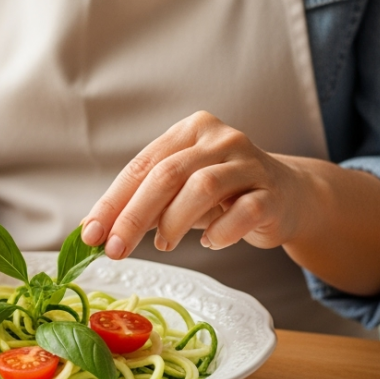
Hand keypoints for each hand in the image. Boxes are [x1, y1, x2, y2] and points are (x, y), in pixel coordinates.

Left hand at [80, 111, 312, 259]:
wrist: (288, 196)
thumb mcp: (180, 192)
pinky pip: (243, 212)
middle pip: (167, 174)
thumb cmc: (223, 195)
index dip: (113, 201)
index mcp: (190, 130)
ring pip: (203, 187)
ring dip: (174, 222)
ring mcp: (250, 162)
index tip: (90, 233)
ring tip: (164, 244)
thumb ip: (143, 203)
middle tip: (115, 248)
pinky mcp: (273, 192)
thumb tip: (94, 231)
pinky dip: (220, 232)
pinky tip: (211, 242)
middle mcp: (221, 138)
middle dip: (134, 215)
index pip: (142, 165)